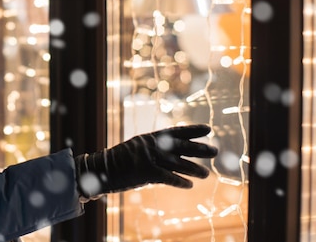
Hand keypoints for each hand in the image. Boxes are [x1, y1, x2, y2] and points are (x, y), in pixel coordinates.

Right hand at [74, 124, 217, 197]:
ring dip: (193, 169)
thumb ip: (152, 150)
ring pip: (177, 163)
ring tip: (206, 174)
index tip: (208, 129)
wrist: (100, 169)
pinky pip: (168, 177)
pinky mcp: (145, 171)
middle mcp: (150, 145)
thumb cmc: (118, 161)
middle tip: (215, 151)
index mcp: (148, 138)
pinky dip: (180, 182)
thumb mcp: (135, 149)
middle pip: (180, 146)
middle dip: (199, 148)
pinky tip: (189, 185)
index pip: (175, 132)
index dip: (192, 130)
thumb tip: (170, 154)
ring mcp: (148, 157)